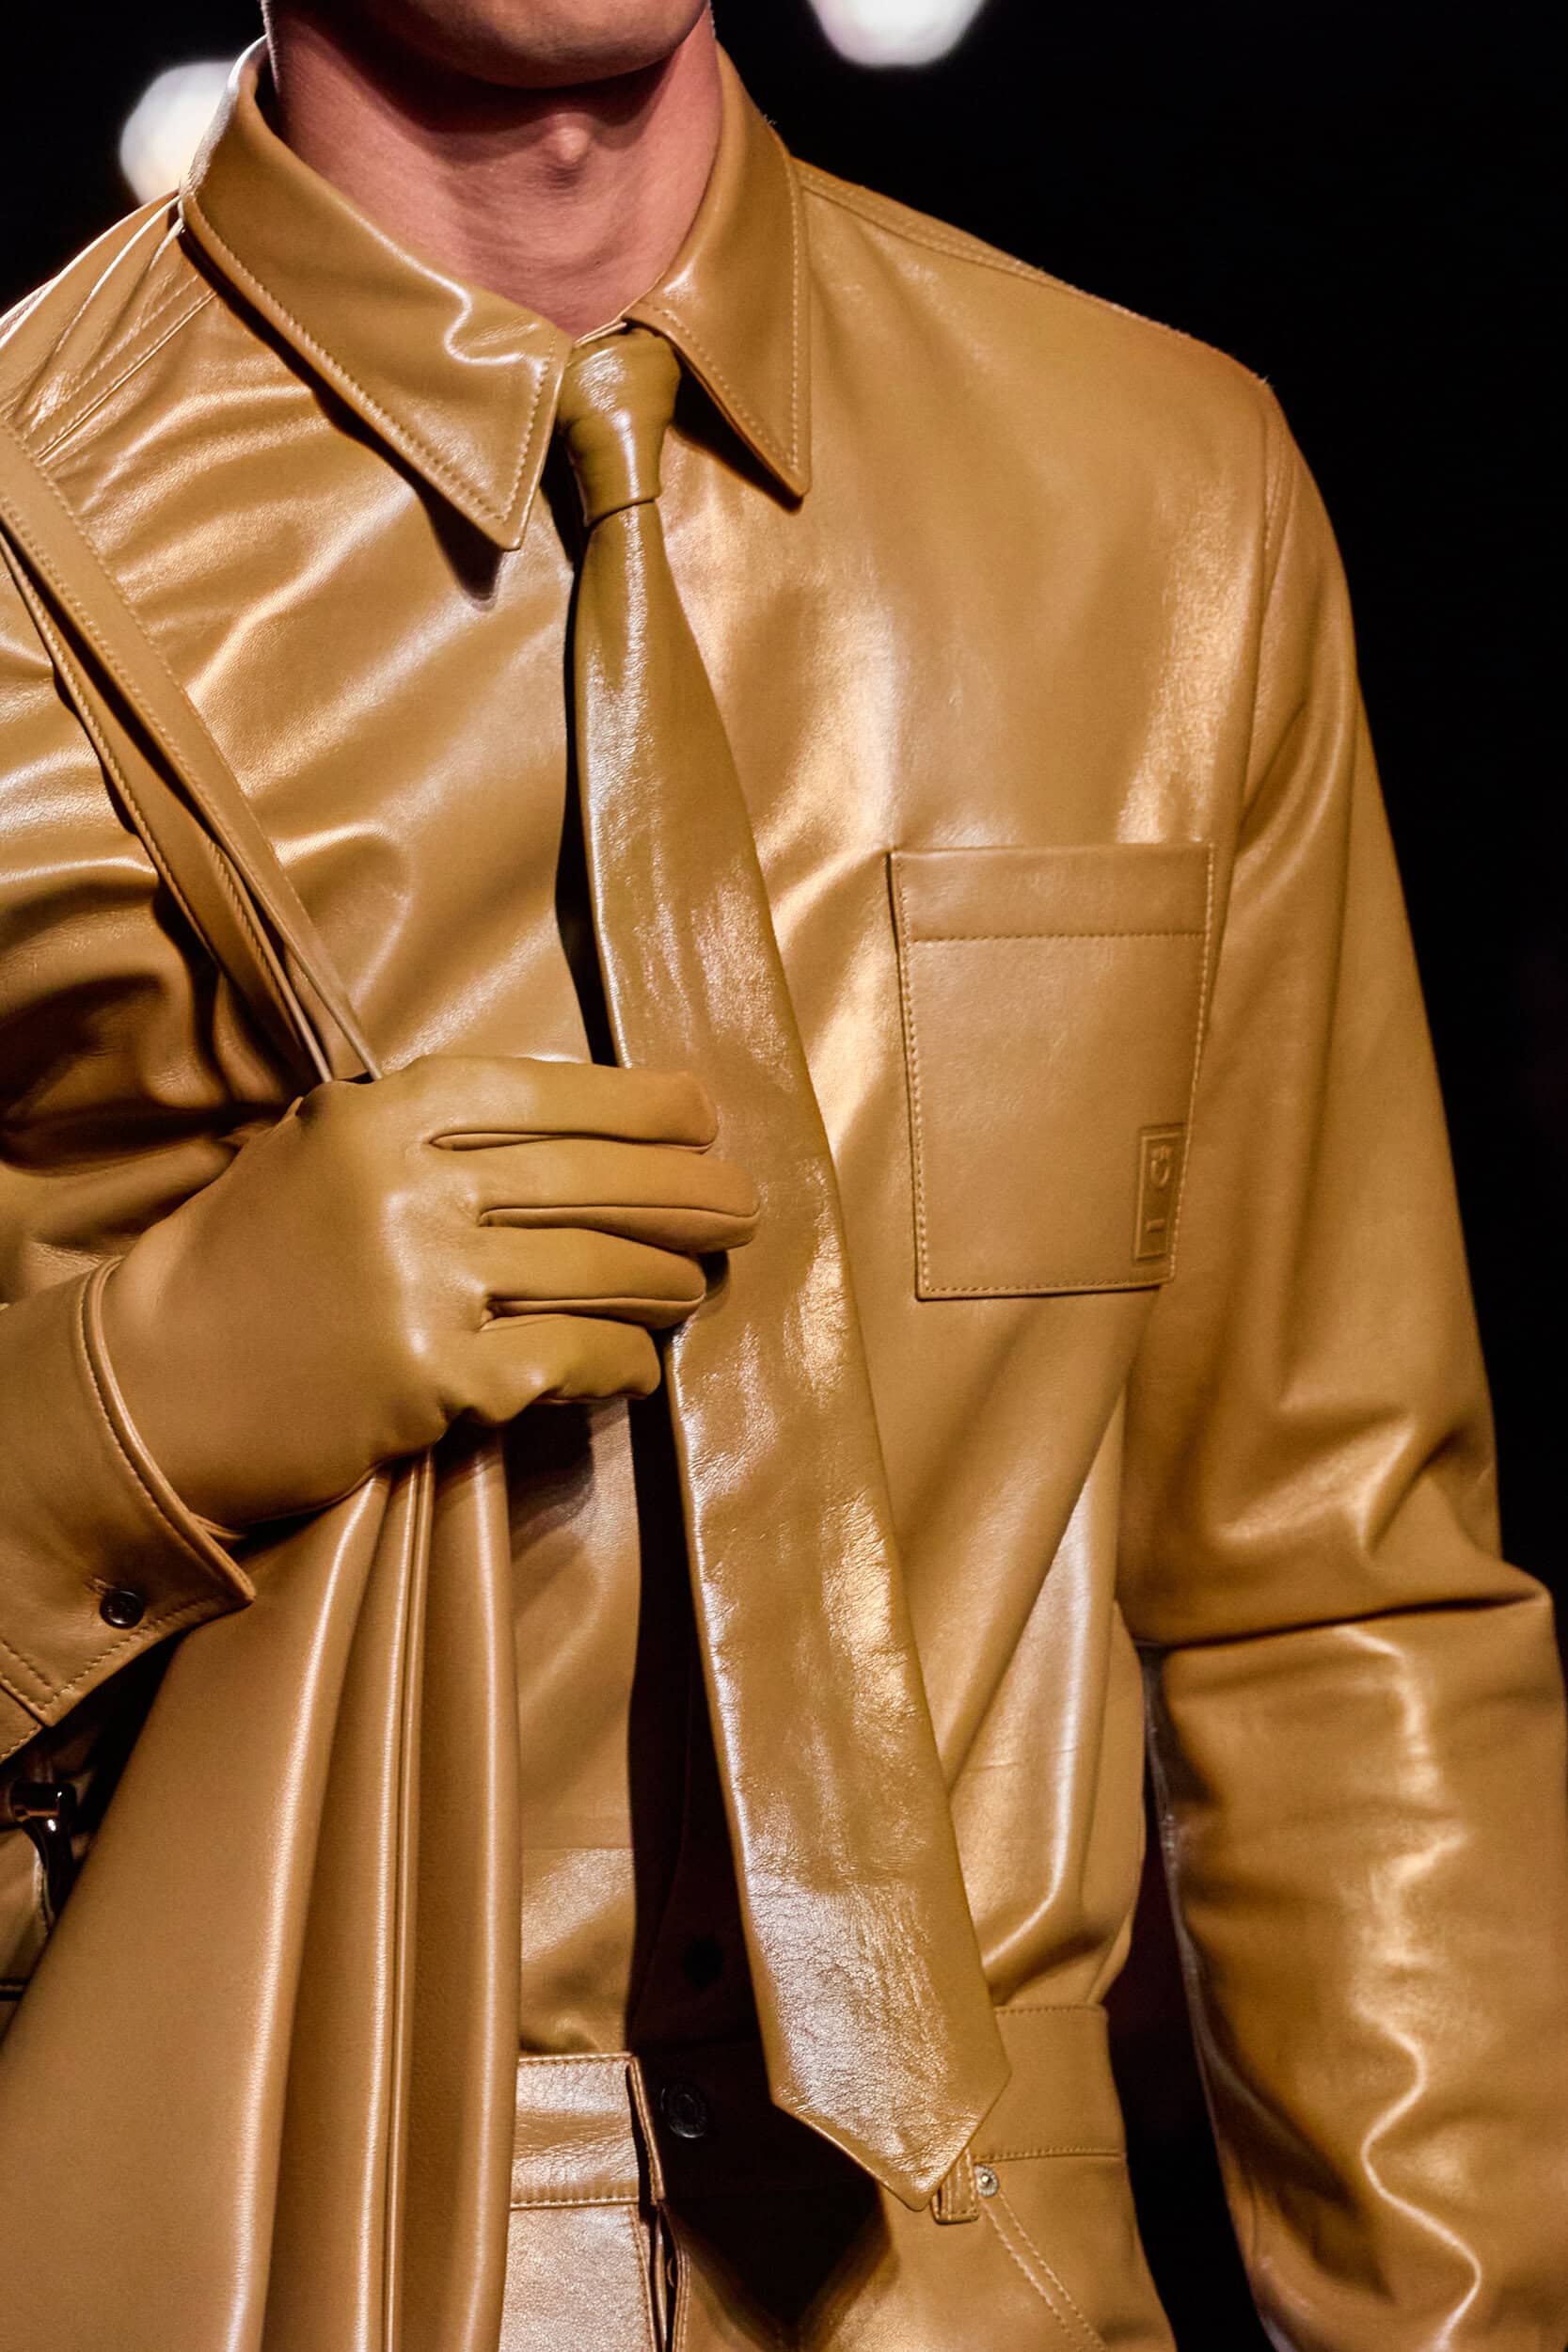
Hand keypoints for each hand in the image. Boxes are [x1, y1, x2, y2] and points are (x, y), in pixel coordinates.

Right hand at [99, 1055, 756, 1525]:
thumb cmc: (243, 1266)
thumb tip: (572, 1127)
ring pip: (598, 1272)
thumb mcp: (320, 1154)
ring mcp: (427, 1285)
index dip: (638, 1104)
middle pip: (590, 1181)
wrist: (152, 1388)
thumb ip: (426, 1131)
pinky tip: (640, 1362)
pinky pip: (574, 1360)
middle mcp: (410, 1188)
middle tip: (741, 1205)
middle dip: (685, 1194)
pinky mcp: (438, 1380)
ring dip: (665, 1280)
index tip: (700, 1114)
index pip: (542, 1092)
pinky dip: (622, 1362)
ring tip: (695, 1283)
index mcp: (380, 1116)